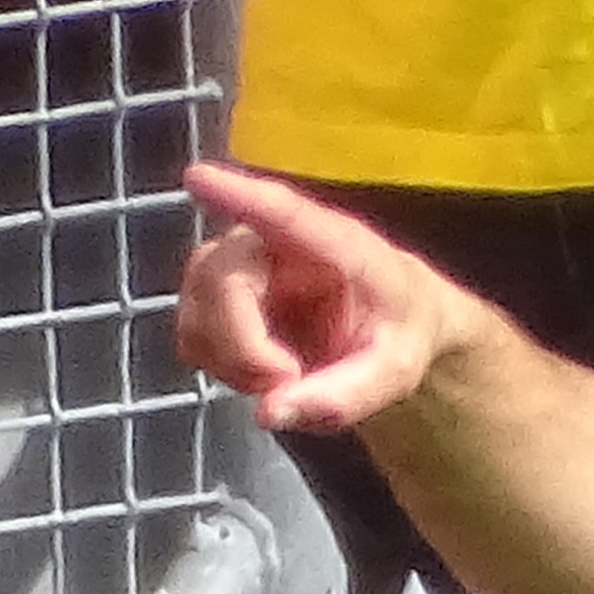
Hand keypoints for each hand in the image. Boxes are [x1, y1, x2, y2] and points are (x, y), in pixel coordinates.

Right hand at [176, 160, 468, 433]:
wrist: (389, 332)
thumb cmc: (400, 332)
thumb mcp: (395, 372)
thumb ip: (344, 395)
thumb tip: (269, 414)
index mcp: (335, 242)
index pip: (281, 211)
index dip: (238, 194)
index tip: (197, 179)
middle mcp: (274, 241)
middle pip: (221, 280)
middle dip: (244, 347)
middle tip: (288, 384)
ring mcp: (237, 264)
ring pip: (198, 309)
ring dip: (233, 362)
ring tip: (287, 378)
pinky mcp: (215, 295)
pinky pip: (193, 334)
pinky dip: (222, 366)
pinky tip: (263, 372)